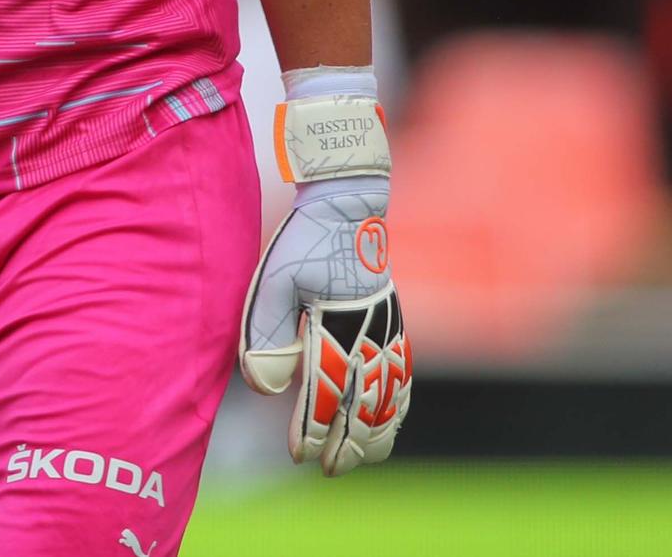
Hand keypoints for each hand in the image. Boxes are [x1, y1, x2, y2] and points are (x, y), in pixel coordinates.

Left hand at [240, 88, 411, 474]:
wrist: (348, 201)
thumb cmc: (305, 239)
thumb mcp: (274, 280)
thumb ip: (267, 334)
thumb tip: (267, 389)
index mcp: (335, 326)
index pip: (325, 393)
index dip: (313, 429)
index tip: (301, 454)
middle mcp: (366, 332)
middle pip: (362, 403)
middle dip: (347, 442)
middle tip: (330, 469)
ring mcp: (384, 325)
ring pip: (389, 392)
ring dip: (377, 429)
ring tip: (362, 457)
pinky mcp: (393, 316)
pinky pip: (404, 368)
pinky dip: (400, 400)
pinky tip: (394, 418)